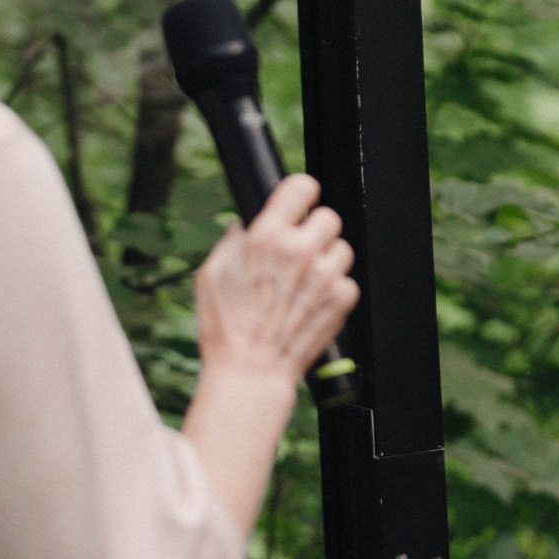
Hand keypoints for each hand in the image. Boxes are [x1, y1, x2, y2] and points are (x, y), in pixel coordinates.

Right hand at [194, 173, 359, 387]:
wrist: (251, 372)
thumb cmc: (226, 328)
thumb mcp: (211, 275)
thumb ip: (232, 241)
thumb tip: (246, 223)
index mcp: (266, 238)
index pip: (301, 186)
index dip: (301, 193)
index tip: (300, 203)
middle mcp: (300, 251)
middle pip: (328, 216)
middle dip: (314, 231)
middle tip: (298, 252)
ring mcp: (325, 275)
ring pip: (341, 248)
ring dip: (326, 260)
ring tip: (303, 283)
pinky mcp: (342, 298)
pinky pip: (347, 280)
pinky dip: (334, 290)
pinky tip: (310, 303)